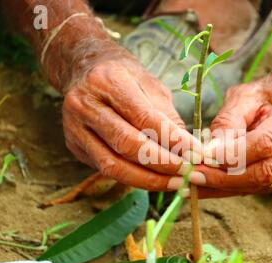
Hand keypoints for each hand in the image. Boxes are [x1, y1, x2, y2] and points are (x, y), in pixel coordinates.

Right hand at [62, 50, 202, 190]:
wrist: (83, 70)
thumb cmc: (124, 76)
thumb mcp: (151, 85)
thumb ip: (167, 117)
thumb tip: (189, 150)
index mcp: (107, 81)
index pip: (145, 118)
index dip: (173, 140)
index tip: (198, 154)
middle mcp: (85, 104)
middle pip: (127, 144)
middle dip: (162, 164)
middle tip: (189, 173)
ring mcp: (74, 127)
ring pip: (113, 165)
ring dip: (148, 180)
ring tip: (175, 183)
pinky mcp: (74, 145)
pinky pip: (106, 169)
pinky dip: (133, 178)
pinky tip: (154, 179)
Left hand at [193, 74, 271, 197]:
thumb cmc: (270, 94)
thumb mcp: (246, 95)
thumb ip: (229, 121)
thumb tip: (209, 151)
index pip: (265, 143)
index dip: (232, 154)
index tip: (202, 158)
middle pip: (264, 171)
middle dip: (225, 177)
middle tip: (192, 176)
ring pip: (261, 184)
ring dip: (225, 186)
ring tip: (195, 184)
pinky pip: (261, 188)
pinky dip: (233, 188)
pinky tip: (211, 186)